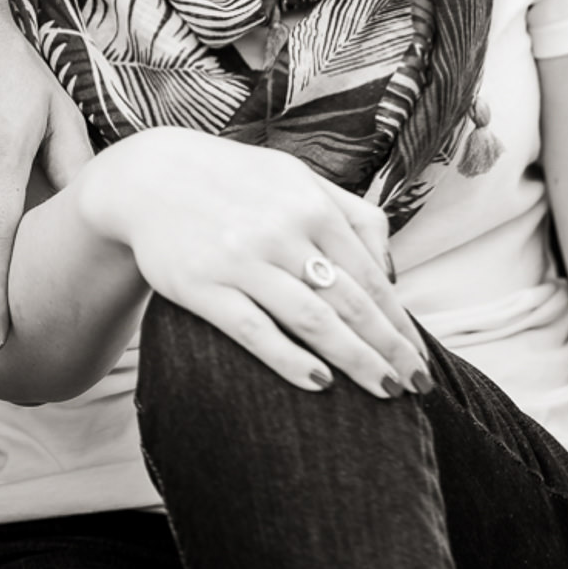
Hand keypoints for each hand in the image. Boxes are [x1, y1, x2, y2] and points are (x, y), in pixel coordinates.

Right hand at [76, 128, 429, 397]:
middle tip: (417, 386)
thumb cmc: (234, 182)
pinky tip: (320, 383)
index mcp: (311, 207)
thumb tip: (394, 275)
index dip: (401, 324)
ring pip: (312, 320)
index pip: (371, 278)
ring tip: (384, 391)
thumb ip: (353, 217)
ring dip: (355, 360)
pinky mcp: (200, 286)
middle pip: (350, 304)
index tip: (420, 359)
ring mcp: (239, 261)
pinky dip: (289, 360)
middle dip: (390, 349)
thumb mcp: (298, 179)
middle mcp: (280, 233)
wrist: (148, 177)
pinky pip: (254, 330)